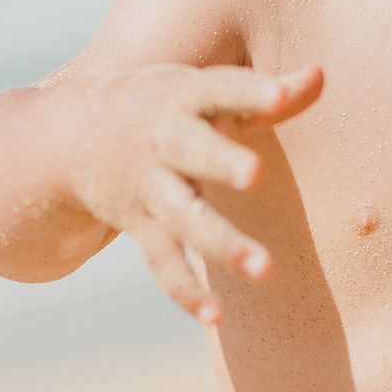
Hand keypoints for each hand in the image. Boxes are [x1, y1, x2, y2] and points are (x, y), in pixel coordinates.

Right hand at [65, 63, 323, 323]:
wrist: (70, 134)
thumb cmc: (166, 107)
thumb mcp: (207, 92)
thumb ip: (266, 94)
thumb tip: (321, 75)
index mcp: (184, 97)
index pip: (220, 90)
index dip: (252, 92)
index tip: (282, 95)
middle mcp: (163, 141)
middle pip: (192, 150)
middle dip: (221, 161)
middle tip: (255, 173)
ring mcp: (148, 186)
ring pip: (184, 216)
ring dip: (222, 242)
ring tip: (264, 269)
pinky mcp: (139, 226)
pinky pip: (163, 262)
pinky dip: (185, 291)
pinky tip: (215, 316)